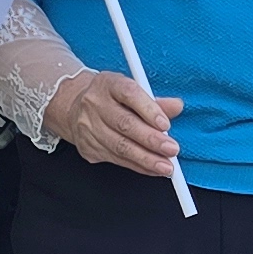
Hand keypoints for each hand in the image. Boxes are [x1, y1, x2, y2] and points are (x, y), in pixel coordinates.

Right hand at [48, 69, 184, 176]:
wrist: (76, 109)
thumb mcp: (132, 91)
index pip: (129, 94)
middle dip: (151, 140)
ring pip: (120, 146)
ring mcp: (88, 127)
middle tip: (171, 149)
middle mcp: (95, 104)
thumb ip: (155, 101)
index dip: (149, 110)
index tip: (166, 125)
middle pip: (124, 124)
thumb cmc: (111, 99)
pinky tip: (152, 169)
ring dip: (146, 159)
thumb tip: (176, 107)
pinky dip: (138, 166)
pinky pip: (116, 160)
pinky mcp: (88, 147)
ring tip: (166, 166)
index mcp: (108, 83)